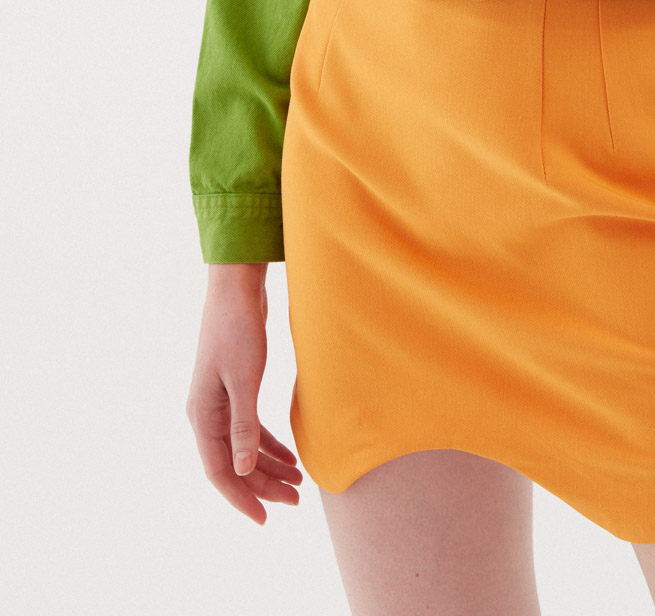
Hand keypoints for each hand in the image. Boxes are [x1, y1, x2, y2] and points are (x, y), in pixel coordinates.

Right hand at [185, 262, 302, 523]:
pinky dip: (269, 444)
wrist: (236, 289)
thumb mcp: (244, 379)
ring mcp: (220, 402)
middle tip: (296, 500)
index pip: (220, 472)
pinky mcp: (235, 389)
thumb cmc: (237, 329)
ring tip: (298, 483)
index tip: (265, 518)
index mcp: (202, 416)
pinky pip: (250, 428)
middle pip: (234, 464)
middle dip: (263, 485)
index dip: (241, 497)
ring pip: (244, 448)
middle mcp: (206, 414)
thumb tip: (242, 470)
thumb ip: (244, 425)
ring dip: (269, 466)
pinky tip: (291, 455)